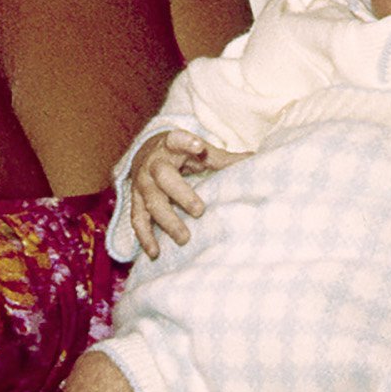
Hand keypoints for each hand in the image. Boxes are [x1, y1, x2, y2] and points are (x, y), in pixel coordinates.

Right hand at [127, 130, 224, 256]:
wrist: (147, 152)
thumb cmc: (182, 153)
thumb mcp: (199, 151)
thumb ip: (222, 158)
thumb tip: (256, 160)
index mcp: (171, 145)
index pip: (177, 139)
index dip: (186, 142)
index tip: (199, 148)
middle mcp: (153, 163)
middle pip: (164, 176)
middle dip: (181, 193)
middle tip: (200, 211)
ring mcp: (142, 183)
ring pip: (151, 201)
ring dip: (167, 220)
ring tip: (184, 238)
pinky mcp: (134, 200)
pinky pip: (137, 219)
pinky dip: (145, 236)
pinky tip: (155, 252)